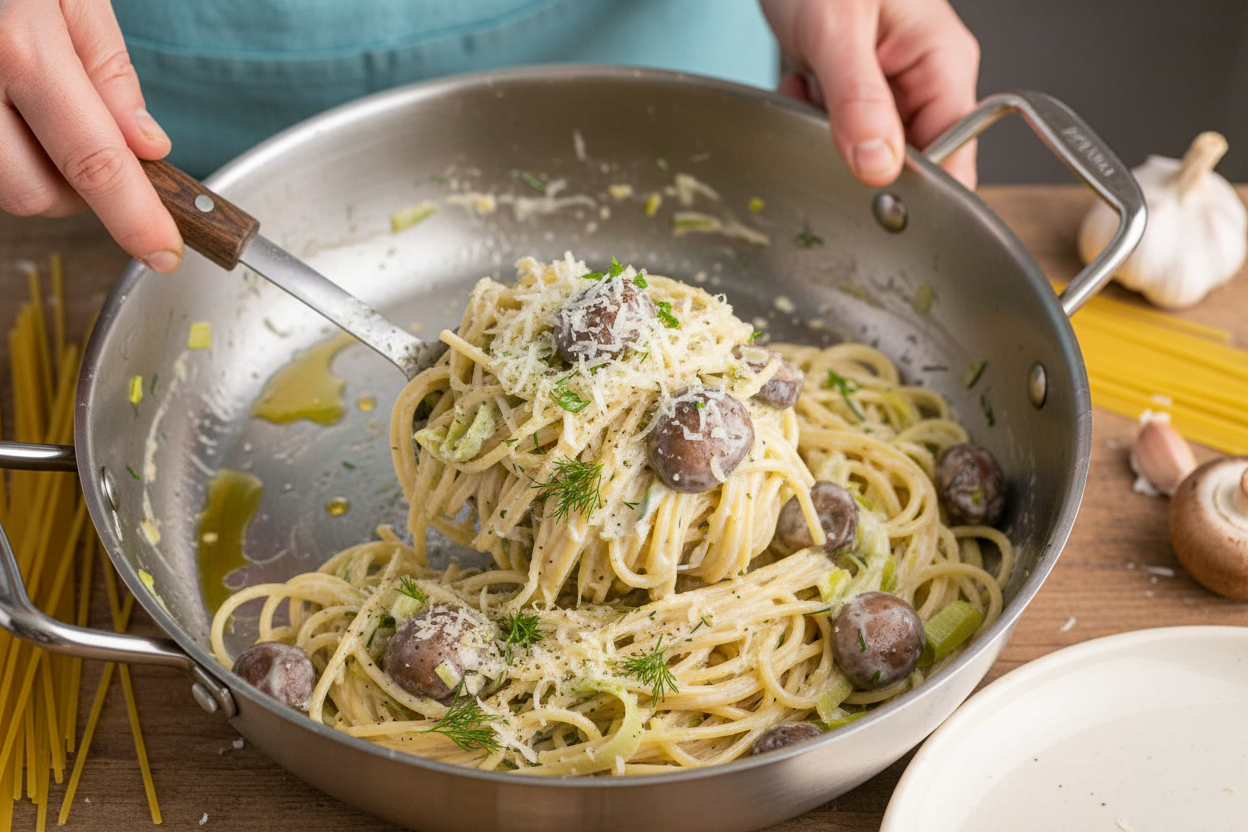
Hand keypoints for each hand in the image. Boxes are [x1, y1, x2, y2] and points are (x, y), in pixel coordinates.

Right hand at [0, 0, 181, 270]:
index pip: (94, 163)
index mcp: (18, 48)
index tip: (164, 251)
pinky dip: (9, 156)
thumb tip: (147, 148)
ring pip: (3, 189)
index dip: (136, 219)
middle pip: (38, 194)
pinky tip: (15, 115)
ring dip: (41, 175)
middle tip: (100, 148)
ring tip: (47, 118)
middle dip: (83, 193)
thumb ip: (109, 70)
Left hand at [761, 0, 979, 189]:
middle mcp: (922, 80)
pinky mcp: (853, 90)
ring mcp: (887, 88)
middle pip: (907, 160)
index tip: (871, 189)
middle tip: (824, 117)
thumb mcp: (838, 29)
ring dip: (826, 132)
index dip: (917, 186)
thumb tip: (878, 166)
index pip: (955, 155)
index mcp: (942, 62)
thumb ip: (858, 99)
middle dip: (857, 154)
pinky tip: (799, 80)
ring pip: (864, 149)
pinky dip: (808, 115)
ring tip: (809, 84)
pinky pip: (836, 129)